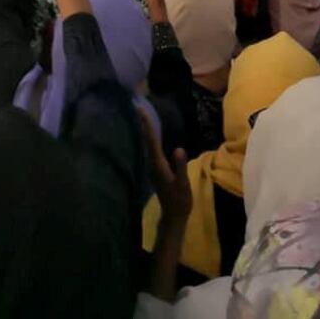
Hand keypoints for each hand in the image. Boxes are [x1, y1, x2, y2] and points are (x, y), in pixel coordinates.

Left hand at [139, 109, 191, 229]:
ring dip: (144, 126)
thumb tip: (179, 148)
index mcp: (158, 163)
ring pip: (146, 141)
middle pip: (145, 137)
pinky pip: (150, 146)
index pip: (151, 139)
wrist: (174, 215)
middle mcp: (152, 162)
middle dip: (141, 121)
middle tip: (136, 103)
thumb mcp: (183, 184)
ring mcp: (152, 165)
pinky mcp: (155, 167)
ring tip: (141, 112)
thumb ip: (180, 167)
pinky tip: (149, 131)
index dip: (146, 124)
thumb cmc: (180, 200)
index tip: (141, 109)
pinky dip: (148, 135)